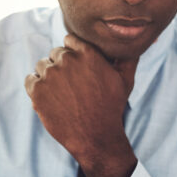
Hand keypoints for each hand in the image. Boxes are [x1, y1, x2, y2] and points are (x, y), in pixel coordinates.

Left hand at [24, 34, 137, 176]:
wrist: (96, 138)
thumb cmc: (111, 108)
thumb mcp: (125, 80)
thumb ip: (129, 55)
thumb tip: (146, 38)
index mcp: (87, 53)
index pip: (69, 41)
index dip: (73, 55)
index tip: (78, 71)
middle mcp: (67, 60)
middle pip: (55, 53)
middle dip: (61, 67)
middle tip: (72, 88)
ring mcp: (51, 74)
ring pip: (42, 66)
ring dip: (48, 77)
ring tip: (63, 96)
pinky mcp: (37, 90)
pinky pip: (30, 80)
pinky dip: (36, 89)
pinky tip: (51, 100)